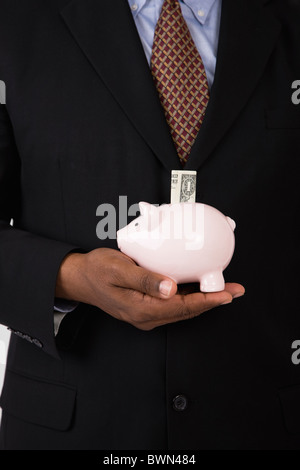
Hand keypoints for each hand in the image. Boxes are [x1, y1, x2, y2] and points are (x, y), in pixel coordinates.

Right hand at [56, 248, 244, 330]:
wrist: (80, 278)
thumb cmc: (97, 270)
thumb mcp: (119, 270)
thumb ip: (145, 280)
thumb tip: (169, 289)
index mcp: (141, 309)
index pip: (182, 307)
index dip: (208, 301)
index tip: (227, 294)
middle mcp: (146, 317)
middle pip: (187, 311)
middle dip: (213, 301)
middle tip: (235, 290)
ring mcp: (145, 315)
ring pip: (181, 310)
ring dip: (204, 301)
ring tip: (223, 290)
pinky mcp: (145, 308)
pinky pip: (172, 306)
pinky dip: (189, 298)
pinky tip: (197, 289)